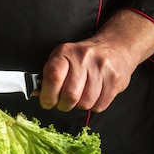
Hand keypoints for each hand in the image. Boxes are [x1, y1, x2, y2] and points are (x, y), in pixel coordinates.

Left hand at [38, 9, 153, 112]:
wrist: (117, 47)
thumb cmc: (83, 57)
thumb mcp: (63, 58)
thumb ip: (50, 76)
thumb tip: (37, 94)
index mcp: (66, 52)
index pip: (54, 76)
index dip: (48, 95)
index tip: (47, 102)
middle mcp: (84, 58)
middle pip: (70, 95)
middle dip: (63, 105)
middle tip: (63, 103)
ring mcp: (101, 69)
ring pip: (85, 103)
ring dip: (79, 106)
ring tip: (80, 96)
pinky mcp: (115, 80)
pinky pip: (99, 106)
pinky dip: (94, 106)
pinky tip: (94, 95)